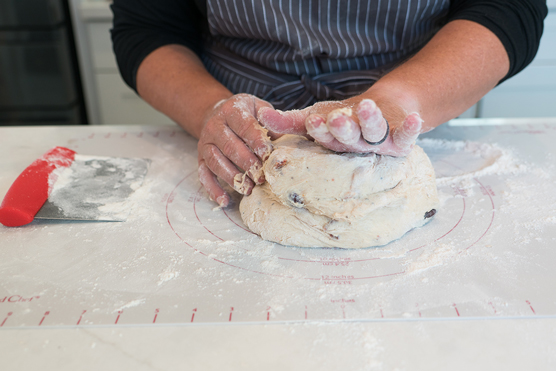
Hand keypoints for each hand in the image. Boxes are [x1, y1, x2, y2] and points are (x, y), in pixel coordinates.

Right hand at [197, 94, 274, 207]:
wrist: (217, 114)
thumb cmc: (246, 114)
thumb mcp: (259, 109)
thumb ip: (270, 122)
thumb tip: (282, 138)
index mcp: (231, 111)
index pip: (244, 126)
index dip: (256, 141)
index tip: (268, 155)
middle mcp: (214, 126)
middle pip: (229, 146)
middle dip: (246, 163)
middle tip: (261, 177)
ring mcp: (205, 143)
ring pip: (216, 162)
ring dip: (232, 177)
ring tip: (248, 189)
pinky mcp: (200, 158)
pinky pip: (204, 175)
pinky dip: (213, 189)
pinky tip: (225, 201)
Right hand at [258, 97, 421, 156]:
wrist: (381, 113)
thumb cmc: (342, 119)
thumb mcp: (315, 117)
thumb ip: (289, 120)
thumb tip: (261, 116)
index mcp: (333, 142)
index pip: (324, 136)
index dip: (321, 129)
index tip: (316, 120)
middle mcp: (354, 145)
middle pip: (348, 137)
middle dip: (343, 128)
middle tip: (338, 118)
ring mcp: (378, 143)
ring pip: (373, 134)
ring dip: (371, 121)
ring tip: (367, 107)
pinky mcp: (400, 141)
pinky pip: (406, 137)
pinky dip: (411, 129)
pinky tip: (415, 118)